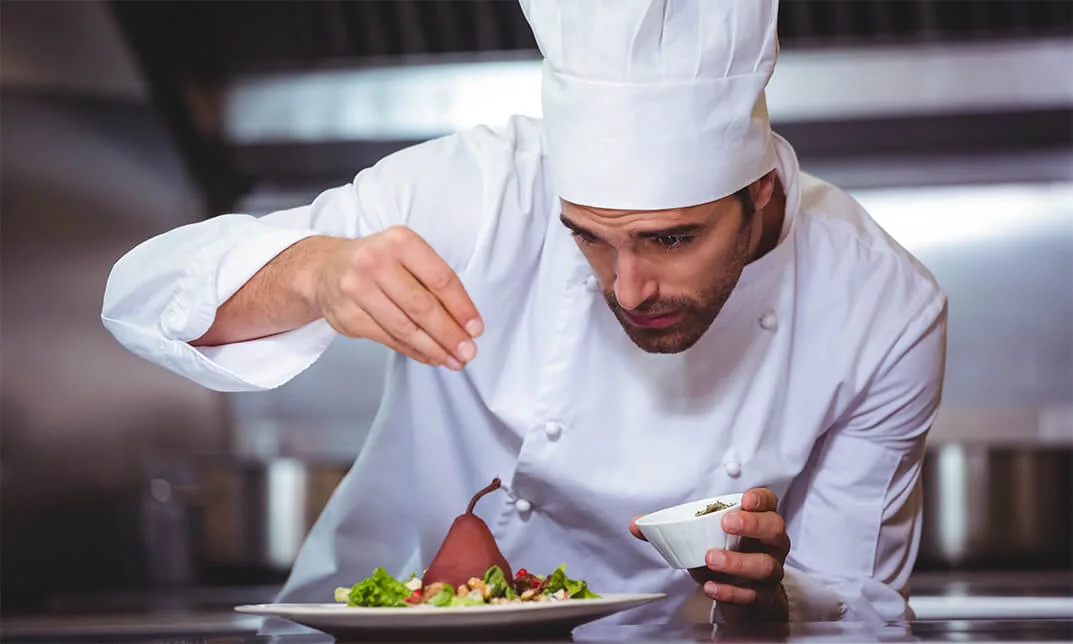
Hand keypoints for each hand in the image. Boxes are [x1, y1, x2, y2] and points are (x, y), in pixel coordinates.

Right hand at [313, 226, 482, 368]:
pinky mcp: (348, 315)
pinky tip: (430, 356)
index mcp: (400, 241)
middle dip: (450, 334)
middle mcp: (375, 262)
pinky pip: (388, 339)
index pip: (440, 279)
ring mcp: (357, 289)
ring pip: (405, 327)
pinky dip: (413, 351)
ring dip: (434, 348)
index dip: (462, 307)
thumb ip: (434, 282)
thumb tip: (465, 323)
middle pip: (422, 306)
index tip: (476, 328)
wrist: (327, 269)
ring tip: (454, 359)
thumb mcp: (407, 256)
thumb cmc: (378, 263)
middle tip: (468, 351)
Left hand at [630, 488, 789, 622]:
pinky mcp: (761, 596)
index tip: (744, 500)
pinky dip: (730, 591)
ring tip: (711, 558)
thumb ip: (669, 529)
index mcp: (758, 521)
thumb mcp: (701, 537)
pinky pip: (752, 595)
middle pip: (774, 529)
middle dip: (752, 525)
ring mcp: (769, 570)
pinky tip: (711, 586)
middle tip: (726, 524)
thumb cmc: (724, 553)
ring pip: (765, 565)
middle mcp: (770, 544)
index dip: (760, 500)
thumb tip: (637, 524)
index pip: (769, 503)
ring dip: (738, 562)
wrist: (740, 592)